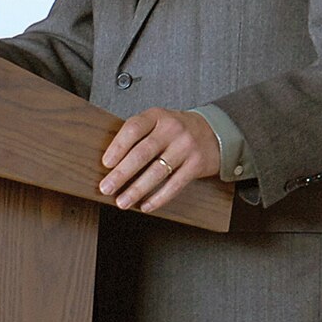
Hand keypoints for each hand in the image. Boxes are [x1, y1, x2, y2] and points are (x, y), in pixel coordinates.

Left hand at [99, 108, 219, 212]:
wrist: (215, 132)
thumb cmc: (175, 131)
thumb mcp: (157, 123)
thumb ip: (138, 136)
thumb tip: (109, 165)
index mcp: (156, 116)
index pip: (133, 128)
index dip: (117, 147)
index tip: (106, 164)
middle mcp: (172, 129)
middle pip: (142, 153)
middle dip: (121, 174)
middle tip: (106, 188)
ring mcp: (186, 146)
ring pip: (157, 172)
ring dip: (137, 190)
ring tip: (122, 202)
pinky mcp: (197, 164)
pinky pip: (175, 184)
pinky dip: (159, 198)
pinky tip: (146, 206)